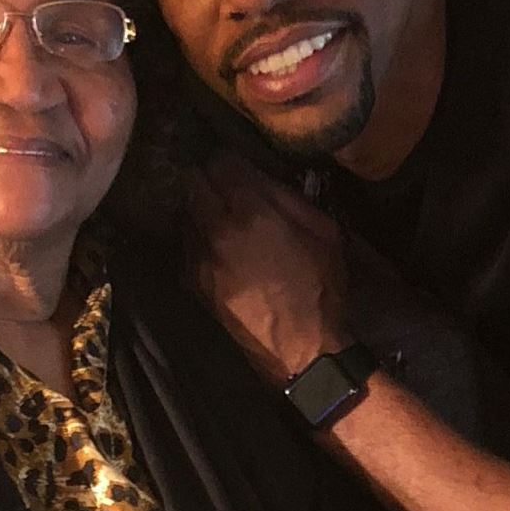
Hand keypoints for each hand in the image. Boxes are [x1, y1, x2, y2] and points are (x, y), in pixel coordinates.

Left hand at [189, 152, 351, 380]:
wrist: (303, 350)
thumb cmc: (321, 286)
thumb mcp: (323, 230)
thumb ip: (285, 195)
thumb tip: (257, 173)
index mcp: (250, 212)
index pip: (220, 163)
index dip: (228, 160)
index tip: (236, 164)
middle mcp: (216, 229)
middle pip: (194, 182)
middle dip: (208, 177)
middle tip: (224, 183)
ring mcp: (199, 257)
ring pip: (186, 213)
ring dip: (200, 206)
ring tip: (218, 212)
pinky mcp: (193, 281)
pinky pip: (187, 244)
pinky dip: (197, 236)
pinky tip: (215, 244)